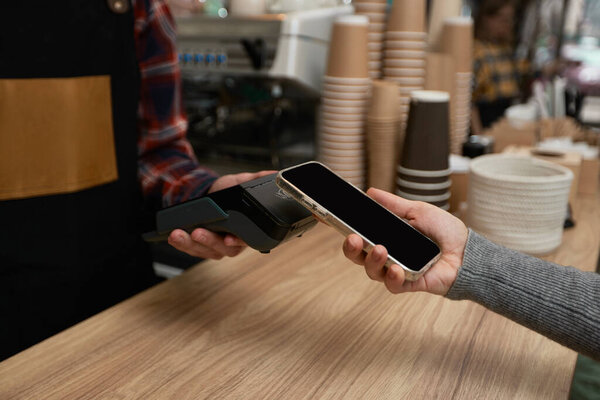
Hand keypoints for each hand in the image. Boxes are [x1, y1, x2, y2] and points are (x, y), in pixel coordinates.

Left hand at [168, 170, 274, 259]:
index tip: (229, 239)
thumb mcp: (241, 182)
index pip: (247, 240)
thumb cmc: (227, 193)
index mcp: (247, 230)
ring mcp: (217, 246)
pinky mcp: (202, 247)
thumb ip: (255, 179)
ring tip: (178, 233)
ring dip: (190, 244)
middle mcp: (233, 242)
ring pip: (205, 251)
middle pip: (224, 249)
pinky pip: (192, 250)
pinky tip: (174, 235)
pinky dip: (182, 244)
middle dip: (210, 242)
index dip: (239, 241)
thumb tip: (272, 174)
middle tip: (198, 232)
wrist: (210, 196)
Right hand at [342, 188, 467, 295]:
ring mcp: (397, 270)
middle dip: (352, 250)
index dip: (347, 234)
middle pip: (360, 257)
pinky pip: (393, 285)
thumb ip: (393, 204)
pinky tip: (396, 269)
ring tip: (380, 250)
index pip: (360, 237)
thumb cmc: (445, 231)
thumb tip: (370, 192)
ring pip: (373, 272)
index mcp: (387, 237)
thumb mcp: (417, 211)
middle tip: (354, 239)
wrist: (468, 251)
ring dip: (373, 261)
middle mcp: (388, 255)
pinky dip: (392, 278)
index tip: (336, 224)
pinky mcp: (409, 284)